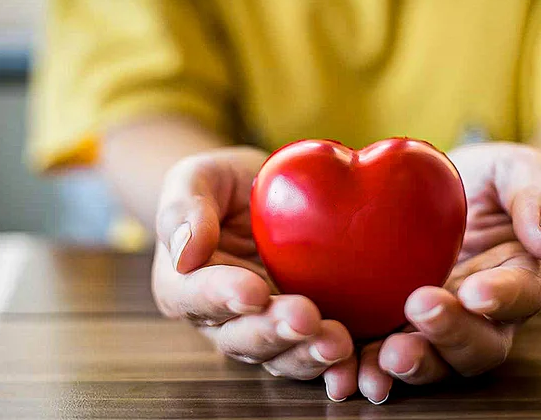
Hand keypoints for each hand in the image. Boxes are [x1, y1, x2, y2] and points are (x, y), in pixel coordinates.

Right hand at [151, 147, 354, 391]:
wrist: (262, 192)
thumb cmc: (221, 183)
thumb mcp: (196, 178)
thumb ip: (183, 208)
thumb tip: (185, 251)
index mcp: (184, 284)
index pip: (196, 296)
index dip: (223, 297)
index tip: (252, 291)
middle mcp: (220, 319)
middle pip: (241, 337)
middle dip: (273, 331)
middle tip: (305, 318)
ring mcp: (262, 329)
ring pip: (279, 355)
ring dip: (306, 353)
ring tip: (337, 343)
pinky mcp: (301, 331)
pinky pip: (314, 351)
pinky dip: (335, 362)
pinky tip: (356, 357)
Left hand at [354, 143, 540, 402]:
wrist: (452, 188)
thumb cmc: (495, 179)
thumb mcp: (521, 170)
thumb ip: (538, 198)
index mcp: (526, 277)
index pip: (525, 296)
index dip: (505, 298)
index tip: (477, 291)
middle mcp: (488, 316)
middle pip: (479, 345)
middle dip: (449, 335)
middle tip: (419, 310)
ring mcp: (444, 325)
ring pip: (436, 362)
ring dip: (409, 364)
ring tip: (381, 357)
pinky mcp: (402, 324)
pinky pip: (388, 351)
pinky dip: (368, 363)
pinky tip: (345, 365)